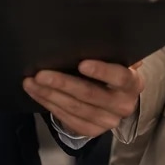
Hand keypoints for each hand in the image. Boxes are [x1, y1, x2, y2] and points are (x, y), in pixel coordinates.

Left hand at [23, 60, 143, 137]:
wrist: (116, 99)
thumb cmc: (112, 72)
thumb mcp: (117, 60)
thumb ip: (112, 51)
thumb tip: (98, 34)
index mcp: (133, 84)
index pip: (120, 77)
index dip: (101, 71)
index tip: (81, 63)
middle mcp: (123, 105)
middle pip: (90, 94)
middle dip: (63, 83)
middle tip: (41, 74)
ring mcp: (108, 121)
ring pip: (75, 108)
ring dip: (49, 95)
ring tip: (31, 82)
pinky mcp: (92, 131)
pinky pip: (67, 118)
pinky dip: (49, 105)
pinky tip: (37, 93)